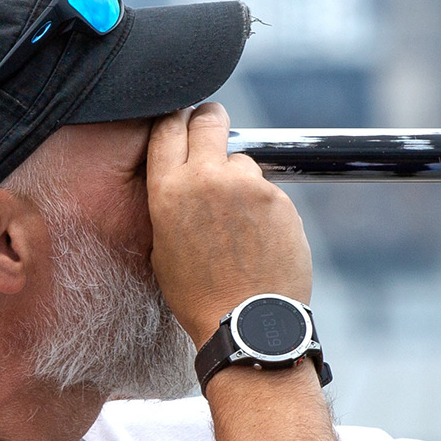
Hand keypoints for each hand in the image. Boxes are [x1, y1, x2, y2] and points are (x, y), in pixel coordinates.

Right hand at [146, 101, 314, 345]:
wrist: (247, 320)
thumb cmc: (199, 293)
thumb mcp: (163, 246)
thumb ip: (172, 200)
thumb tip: (183, 174)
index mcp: (168, 190)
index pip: (167, 127)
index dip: (175, 119)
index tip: (182, 119)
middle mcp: (207, 178)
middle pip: (209, 120)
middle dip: (210, 119)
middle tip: (213, 125)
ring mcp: (246, 185)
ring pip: (242, 160)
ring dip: (239, 177)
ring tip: (237, 222)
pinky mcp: (278, 196)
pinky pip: (266, 188)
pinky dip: (262, 205)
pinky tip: (258, 237)